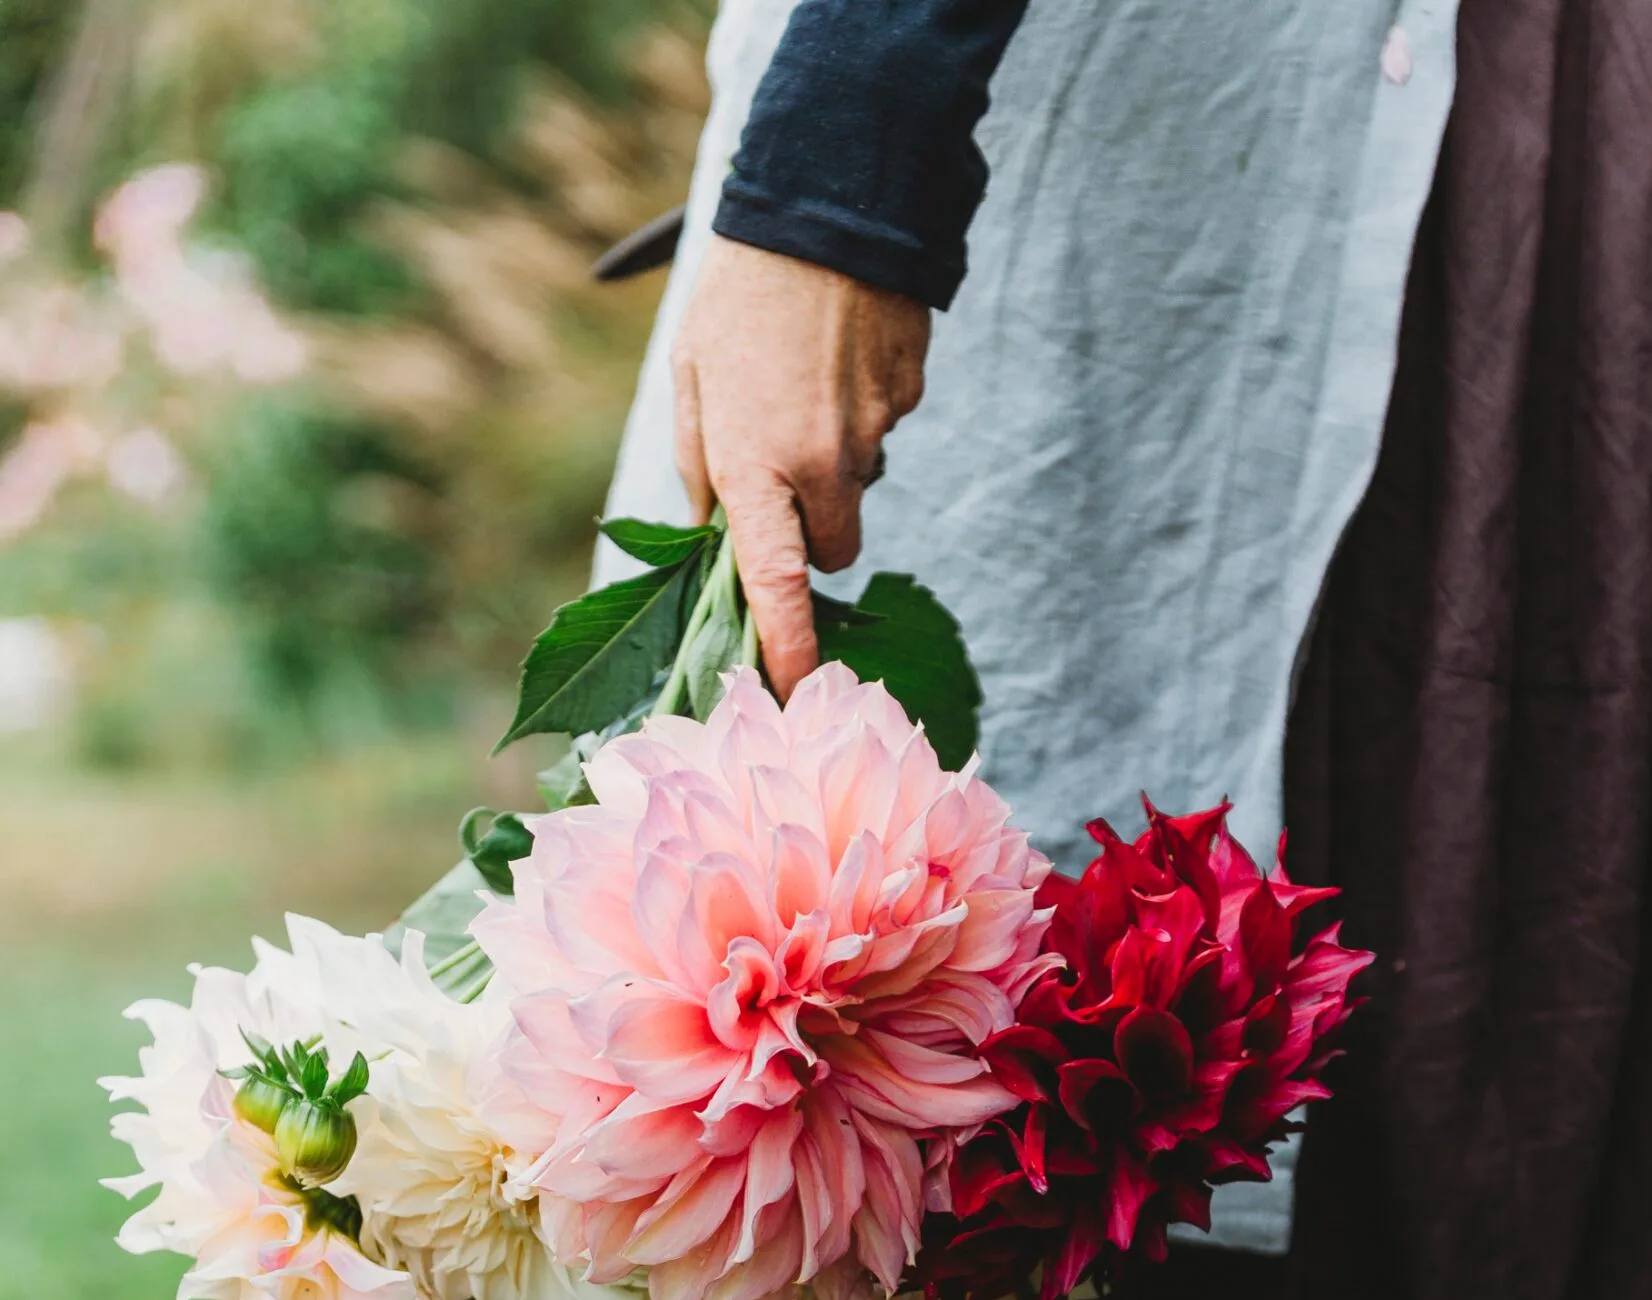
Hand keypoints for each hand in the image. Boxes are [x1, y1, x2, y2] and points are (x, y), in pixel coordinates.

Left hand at [672, 236, 929, 698]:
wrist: (826, 197)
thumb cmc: (741, 291)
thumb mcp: (694, 377)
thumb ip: (702, 466)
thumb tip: (712, 537)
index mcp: (754, 464)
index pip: (775, 587)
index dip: (787, 651)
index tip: (796, 699)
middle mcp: (819, 464)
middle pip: (829, 553)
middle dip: (810, 534)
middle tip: (782, 473)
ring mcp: (871, 434)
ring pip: (857, 493)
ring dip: (834, 468)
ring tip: (807, 387)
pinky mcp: (906, 399)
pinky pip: (884, 434)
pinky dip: (863, 414)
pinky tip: (840, 359)